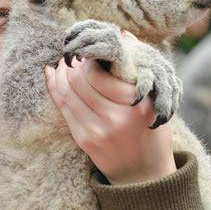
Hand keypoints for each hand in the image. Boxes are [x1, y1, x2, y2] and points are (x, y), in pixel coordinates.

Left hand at [45, 57, 175, 184]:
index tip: (90, 50)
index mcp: (137, 105)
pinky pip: (63, 107)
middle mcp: (115, 119)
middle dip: (73, 64)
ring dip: (61, 73)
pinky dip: (55, 88)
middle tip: (73, 54)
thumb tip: (121, 35)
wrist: (144, 175)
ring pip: (67, 92)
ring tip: (63, 63)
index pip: (99, 74)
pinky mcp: (84, 139)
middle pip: (79, 81)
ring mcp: (96, 131)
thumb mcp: (156, 100)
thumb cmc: (153, 131)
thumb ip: (139, 68)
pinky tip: (54, 75)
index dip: (89, 58)